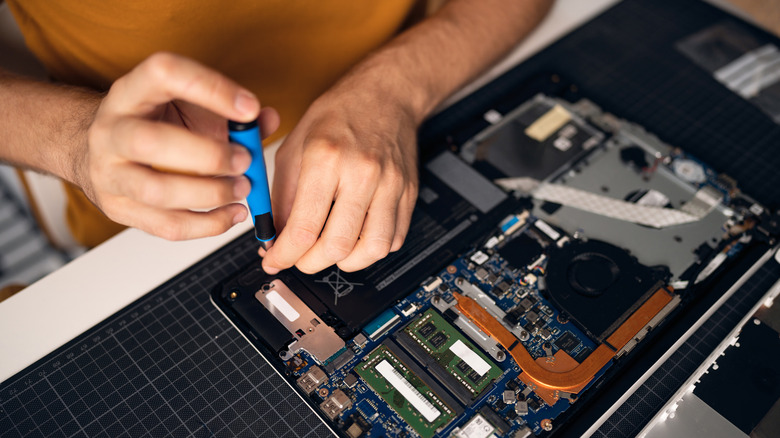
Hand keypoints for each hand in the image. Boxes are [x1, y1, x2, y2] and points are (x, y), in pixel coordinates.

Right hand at [80, 52, 278, 239]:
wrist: (102, 148)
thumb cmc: (155, 122)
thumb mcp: (188, 104)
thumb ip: (229, 111)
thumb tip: (267, 119)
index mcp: (130, 92)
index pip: (164, 73)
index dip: (210, 88)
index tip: (249, 108)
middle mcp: (111, 130)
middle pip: (150, 142)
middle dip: (208, 155)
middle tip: (245, 160)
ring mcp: (109, 173)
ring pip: (157, 191)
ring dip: (210, 194)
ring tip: (242, 189)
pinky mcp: (117, 209)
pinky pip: (166, 225)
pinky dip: (207, 225)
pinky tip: (232, 214)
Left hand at [261, 73, 418, 273]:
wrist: (386, 95)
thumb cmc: (339, 116)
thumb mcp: (294, 148)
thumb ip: (281, 197)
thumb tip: (273, 237)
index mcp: (326, 158)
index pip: (304, 227)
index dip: (284, 255)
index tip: (275, 260)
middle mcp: (362, 172)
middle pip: (337, 246)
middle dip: (310, 263)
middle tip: (300, 259)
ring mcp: (390, 185)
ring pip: (371, 250)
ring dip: (345, 263)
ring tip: (330, 252)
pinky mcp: (408, 193)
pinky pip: (393, 240)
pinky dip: (372, 249)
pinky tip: (357, 237)